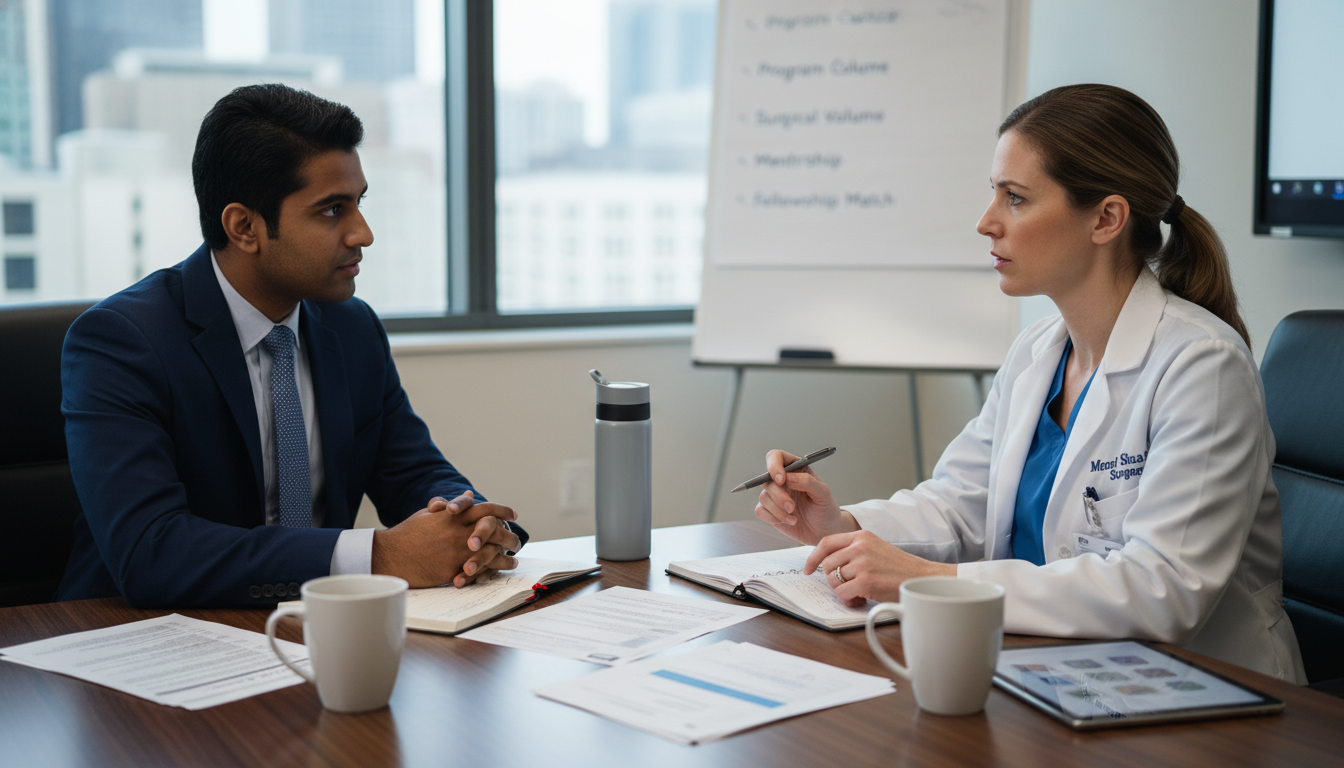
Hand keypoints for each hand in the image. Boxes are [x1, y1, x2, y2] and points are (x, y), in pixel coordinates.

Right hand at [371, 491, 522, 587]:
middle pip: (494, 532)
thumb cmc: (408, 534)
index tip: (513, 514)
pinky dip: (491, 571)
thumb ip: (452, 506)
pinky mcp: (452, 571)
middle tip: (517, 541)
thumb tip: (468, 495)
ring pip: (491, 554)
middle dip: (509, 536)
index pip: (485, 509)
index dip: (502, 511)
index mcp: (453, 517)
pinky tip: (498, 572)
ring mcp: (457, 553)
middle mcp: (459, 533)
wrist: (390, 556)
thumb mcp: (429, 515)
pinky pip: (478, 572)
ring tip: (514, 559)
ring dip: (505, 557)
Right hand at [754, 449, 858, 544]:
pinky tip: (788, 522)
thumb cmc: (825, 508)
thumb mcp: (823, 493)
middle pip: (767, 480)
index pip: (776, 457)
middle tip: (792, 507)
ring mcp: (775, 496)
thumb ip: (808, 482)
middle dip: (779, 496)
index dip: (774, 465)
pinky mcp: (770, 511)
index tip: (781, 480)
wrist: (824, 531)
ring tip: (794, 518)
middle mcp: (782, 480)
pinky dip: (772, 518)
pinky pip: (760, 511)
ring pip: (763, 497)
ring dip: (778, 510)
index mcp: (795, 469)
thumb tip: (789, 478)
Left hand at [803, 530, 955, 606]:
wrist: (922, 578)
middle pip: (827, 564)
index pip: (826, 542)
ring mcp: (862, 563)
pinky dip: (849, 600)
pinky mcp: (865, 581)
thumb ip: (854, 550)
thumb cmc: (899, 568)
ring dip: (843, 590)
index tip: (807, 568)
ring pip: (833, 580)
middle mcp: (860, 546)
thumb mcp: (876, 548)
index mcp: (861, 535)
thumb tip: (826, 563)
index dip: (813, 557)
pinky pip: (842, 594)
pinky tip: (862, 599)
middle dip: (833, 579)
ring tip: (859, 592)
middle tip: (848, 586)